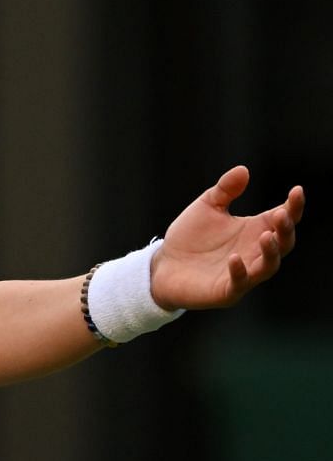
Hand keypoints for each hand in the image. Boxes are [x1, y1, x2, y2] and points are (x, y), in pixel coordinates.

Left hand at [152, 167, 303, 309]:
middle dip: (286, 229)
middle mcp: (255, 252)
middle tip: (282, 214)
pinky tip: (233, 259)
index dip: (294, 206)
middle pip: (284, 242)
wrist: (163, 266)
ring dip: (271, 252)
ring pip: (268, 265)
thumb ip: (225, 190)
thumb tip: (243, 170)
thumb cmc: (189, 237)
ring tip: (266, 236)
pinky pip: (239, 283)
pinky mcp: (227, 291)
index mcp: (255, 230)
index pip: (283, 218)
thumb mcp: (206, 207)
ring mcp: (244, 273)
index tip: (296, 190)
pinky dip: (240, 272)